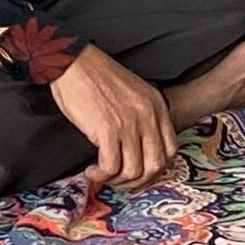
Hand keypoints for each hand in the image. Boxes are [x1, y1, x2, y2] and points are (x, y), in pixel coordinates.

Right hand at [48, 46, 175, 192]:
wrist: (74, 63)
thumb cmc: (97, 77)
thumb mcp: (134, 92)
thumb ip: (143, 116)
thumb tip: (139, 147)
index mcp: (156, 106)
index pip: (170, 149)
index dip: (155, 167)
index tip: (139, 172)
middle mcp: (147, 116)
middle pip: (155, 165)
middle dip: (137, 181)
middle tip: (120, 181)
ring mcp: (129, 124)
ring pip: (133, 170)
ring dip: (117, 181)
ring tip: (102, 174)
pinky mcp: (107, 130)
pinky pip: (111, 167)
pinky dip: (100, 175)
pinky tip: (91, 171)